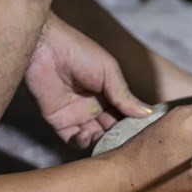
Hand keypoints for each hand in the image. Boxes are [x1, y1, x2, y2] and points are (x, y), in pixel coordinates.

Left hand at [26, 13, 152, 148]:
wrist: (45, 49)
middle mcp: (95, 105)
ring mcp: (77, 114)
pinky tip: (87, 134)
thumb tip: (147, 113)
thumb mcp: (109, 72)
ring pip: (95, 137)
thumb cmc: (80, 53)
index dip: (134, 123)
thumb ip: (125, 95)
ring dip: (102, 142)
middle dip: (119, 136)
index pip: (126, 113)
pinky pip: (73, 140)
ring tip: (106, 138)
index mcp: (109, 91)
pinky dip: (82, 143)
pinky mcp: (58, 121)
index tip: (143, 132)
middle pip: (112, 128)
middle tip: (126, 141)